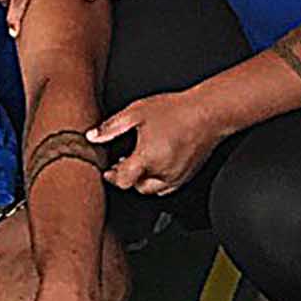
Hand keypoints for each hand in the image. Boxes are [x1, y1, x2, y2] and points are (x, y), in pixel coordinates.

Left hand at [89, 87, 228, 194]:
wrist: (208, 113)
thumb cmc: (175, 111)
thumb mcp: (136, 113)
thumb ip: (111, 127)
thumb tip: (93, 136)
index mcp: (147, 159)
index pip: (123, 180)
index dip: (111, 176)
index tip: (106, 169)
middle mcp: (163, 173)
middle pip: (137, 188)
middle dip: (126, 178)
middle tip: (120, 163)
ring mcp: (178, 176)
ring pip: (154, 189)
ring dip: (142, 180)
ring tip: (138, 161)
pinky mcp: (188, 175)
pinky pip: (168, 186)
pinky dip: (158, 181)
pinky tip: (155, 163)